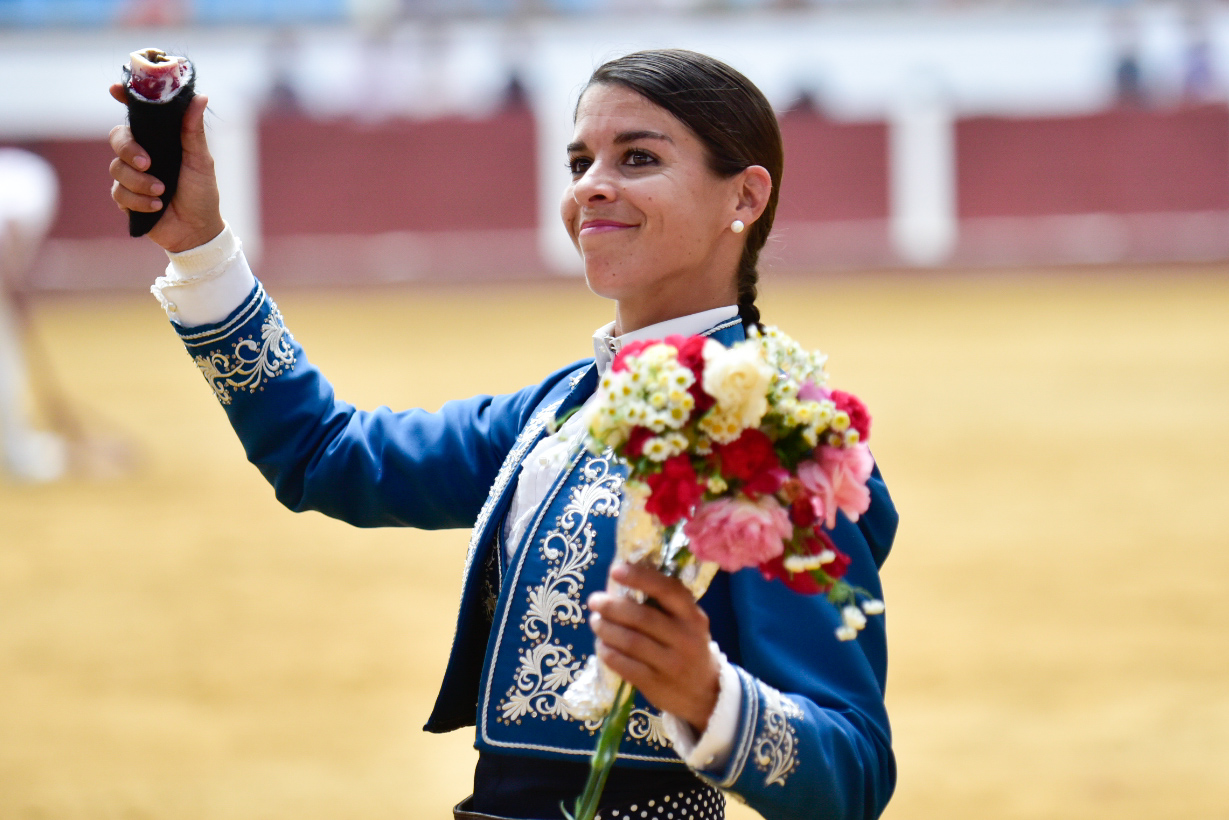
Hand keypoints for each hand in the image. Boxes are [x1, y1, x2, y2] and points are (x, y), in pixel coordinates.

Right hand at [107, 83, 224, 252]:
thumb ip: (193, 130)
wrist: (197, 230)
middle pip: (117, 138)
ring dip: (140, 182)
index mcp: (159, 140)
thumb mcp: (200, 160)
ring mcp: (131, 175)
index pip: (137, 114)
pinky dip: (139, 200)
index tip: (115, 89)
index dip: (124, 98)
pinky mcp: (126, 197)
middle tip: (148, 164)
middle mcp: (142, 153)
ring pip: (117, 168)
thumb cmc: (201, 192)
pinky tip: (156, 206)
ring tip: (162, 192)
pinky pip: (119, 192)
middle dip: (129, 150)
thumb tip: (200, 96)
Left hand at [587, 563, 720, 732]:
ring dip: (606, 629)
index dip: (640, 577)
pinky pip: (625, 666)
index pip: (668, 590)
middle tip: (594, 601)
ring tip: (595, 621)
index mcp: (692, 616)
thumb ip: (663, 604)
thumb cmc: (687, 646)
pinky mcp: (656, 685)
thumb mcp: (686, 622)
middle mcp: (685, 638)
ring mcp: (671, 664)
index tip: (615, 571)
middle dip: (612, 607)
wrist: (704, 692)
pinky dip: (608, 653)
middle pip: (642, 617)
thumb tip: (621, 579)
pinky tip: (602, 645)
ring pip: (631, 642)